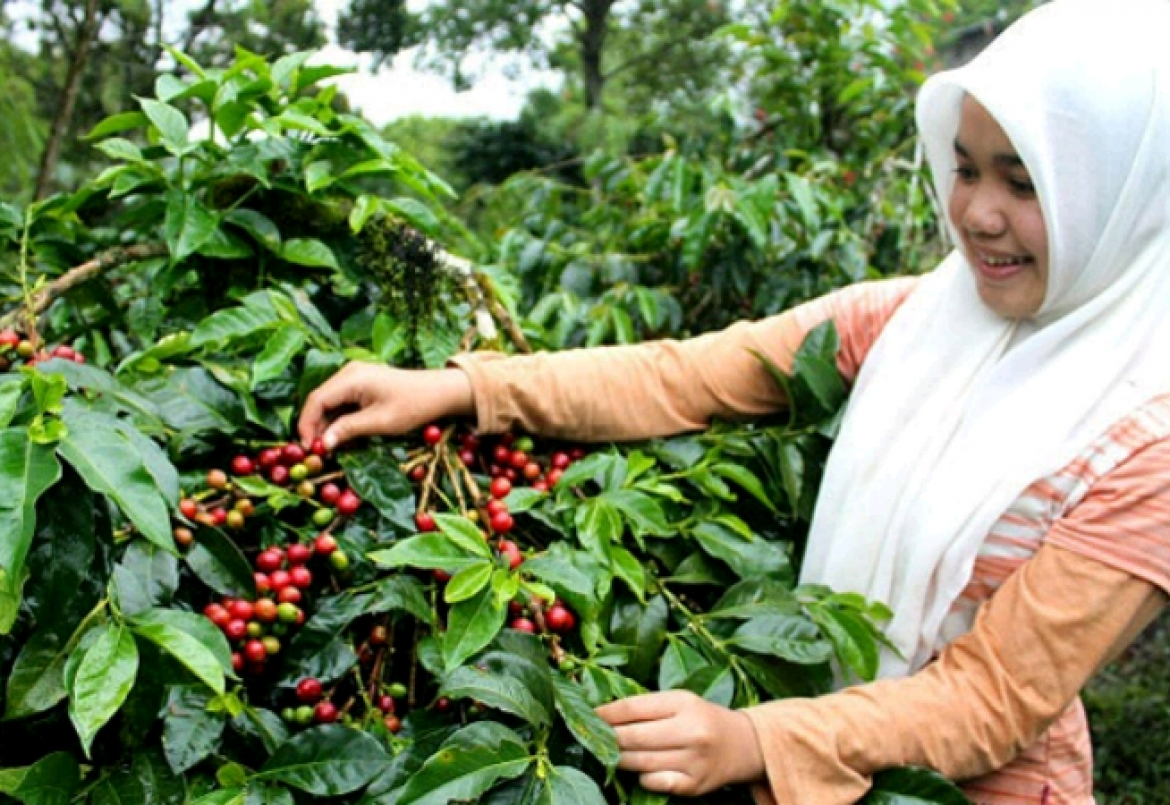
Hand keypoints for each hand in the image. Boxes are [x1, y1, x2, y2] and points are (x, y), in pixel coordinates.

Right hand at [297, 362, 474, 450]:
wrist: (440, 391)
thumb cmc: (414, 406)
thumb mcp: (380, 422)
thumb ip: (349, 430)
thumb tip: (323, 444)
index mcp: (352, 378)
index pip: (316, 400)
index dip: (307, 426)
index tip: (308, 450)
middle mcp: (349, 373)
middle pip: (320, 400)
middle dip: (315, 427)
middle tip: (317, 453)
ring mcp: (355, 376)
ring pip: (330, 402)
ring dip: (327, 425)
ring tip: (329, 449)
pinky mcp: (362, 383)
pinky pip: (342, 401)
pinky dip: (339, 419)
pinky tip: (343, 437)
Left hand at [596, 690, 765, 795]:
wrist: (743, 745)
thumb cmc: (702, 719)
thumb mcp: (681, 701)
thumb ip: (648, 707)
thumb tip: (604, 713)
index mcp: (684, 703)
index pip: (633, 708)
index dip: (606, 713)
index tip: (589, 715)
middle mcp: (690, 731)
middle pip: (633, 737)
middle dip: (608, 738)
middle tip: (594, 737)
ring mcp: (693, 761)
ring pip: (639, 762)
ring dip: (619, 758)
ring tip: (609, 753)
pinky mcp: (694, 785)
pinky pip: (654, 782)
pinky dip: (642, 776)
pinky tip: (640, 769)